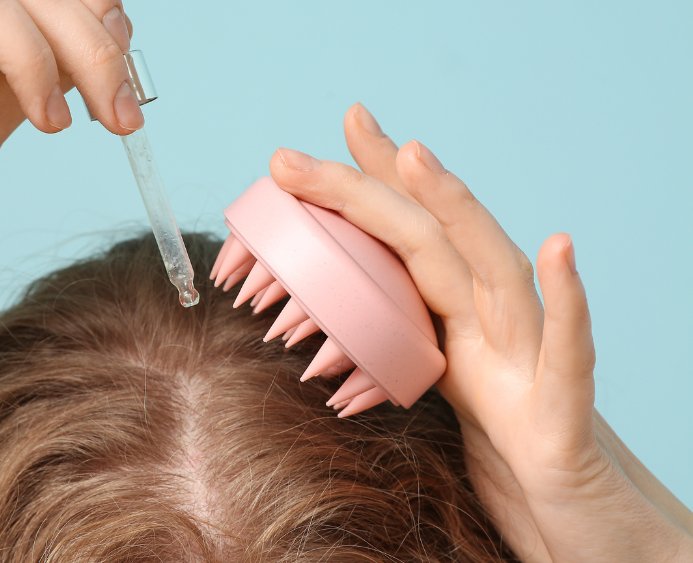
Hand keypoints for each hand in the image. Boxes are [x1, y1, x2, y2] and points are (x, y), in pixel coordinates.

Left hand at [269, 104, 692, 561]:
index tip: (343, 119)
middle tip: (308, 144)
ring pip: (499, 272)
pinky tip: (559, 250)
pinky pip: (568, 354)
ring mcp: (531, 361)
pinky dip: (567, 303)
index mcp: (461, 318)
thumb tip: (334, 330)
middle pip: (436, 240)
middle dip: (376, 183)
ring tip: (415, 156)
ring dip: (459, 212)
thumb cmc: (513, 454)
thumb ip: (406, 349)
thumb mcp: (444, 390)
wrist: (576, 520)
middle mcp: (498, 324)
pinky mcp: (562, 414)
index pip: (414, 235)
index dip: (377, 179)